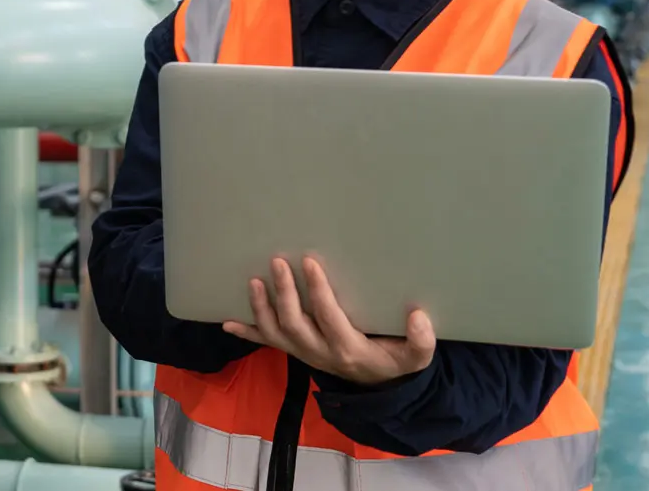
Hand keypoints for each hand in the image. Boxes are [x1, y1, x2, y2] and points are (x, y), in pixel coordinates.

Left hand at [222, 256, 435, 385]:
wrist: (380, 387)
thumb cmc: (396, 362)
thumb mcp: (416, 357)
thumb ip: (422, 341)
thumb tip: (419, 316)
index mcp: (349, 348)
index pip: (329, 317)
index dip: (318, 291)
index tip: (310, 262)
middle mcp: (321, 353)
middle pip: (295, 324)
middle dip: (284, 293)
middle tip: (277, 261)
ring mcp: (305, 353)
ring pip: (276, 333)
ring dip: (262, 308)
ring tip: (254, 281)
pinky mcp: (296, 352)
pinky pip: (268, 343)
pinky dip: (247, 333)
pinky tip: (227, 322)